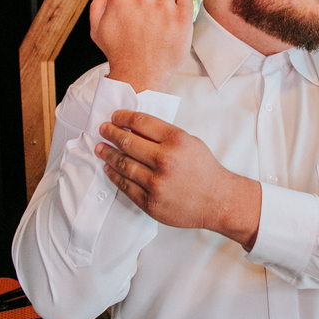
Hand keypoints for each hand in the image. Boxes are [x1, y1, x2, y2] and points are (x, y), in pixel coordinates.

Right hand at [90, 0, 193, 92]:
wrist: (140, 75)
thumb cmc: (120, 55)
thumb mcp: (98, 31)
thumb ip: (97, 7)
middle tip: (147, 11)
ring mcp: (163, 7)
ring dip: (164, 1)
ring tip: (159, 20)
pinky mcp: (181, 17)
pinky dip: (181, 8)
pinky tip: (172, 21)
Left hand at [96, 110, 260, 248]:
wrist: (218, 200)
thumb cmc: (205, 170)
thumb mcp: (190, 142)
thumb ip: (164, 135)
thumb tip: (134, 128)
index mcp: (176, 140)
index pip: (141, 122)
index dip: (123, 117)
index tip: (114, 117)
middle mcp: (164, 160)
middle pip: (127, 142)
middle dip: (111, 133)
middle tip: (102, 129)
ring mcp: (156, 183)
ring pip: (123, 164)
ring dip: (108, 154)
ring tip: (100, 148)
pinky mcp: (151, 202)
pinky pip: (126, 186)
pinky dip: (114, 176)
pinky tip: (109, 169)